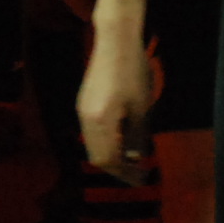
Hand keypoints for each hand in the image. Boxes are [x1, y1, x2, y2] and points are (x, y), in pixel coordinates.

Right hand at [76, 22, 152, 184]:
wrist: (115, 42)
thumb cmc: (133, 72)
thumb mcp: (141, 107)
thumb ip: (137, 135)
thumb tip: (136, 159)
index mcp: (100, 122)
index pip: (108, 159)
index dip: (124, 173)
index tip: (141, 179)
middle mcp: (86, 119)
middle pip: (97, 156)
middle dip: (117, 168)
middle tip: (138, 174)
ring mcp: (82, 110)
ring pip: (93, 145)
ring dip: (111, 155)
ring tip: (132, 160)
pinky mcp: (84, 103)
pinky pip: (92, 132)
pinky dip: (106, 142)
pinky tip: (122, 140)